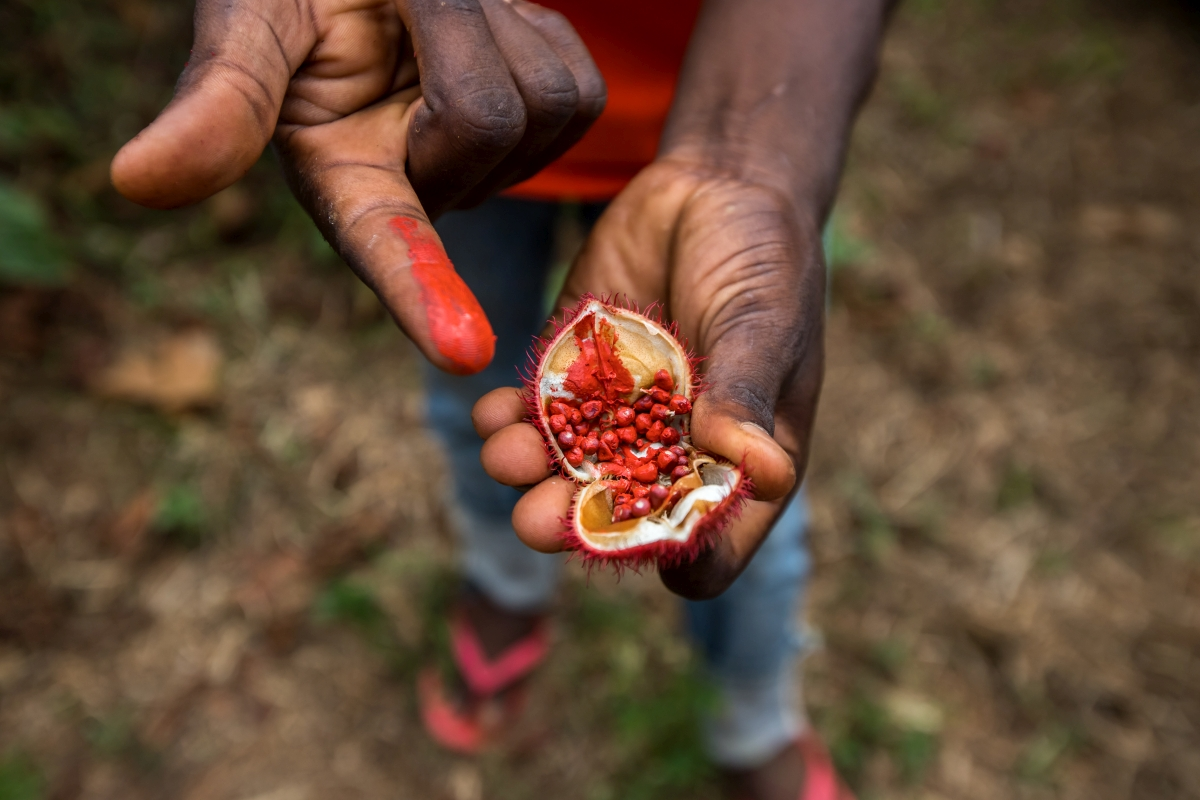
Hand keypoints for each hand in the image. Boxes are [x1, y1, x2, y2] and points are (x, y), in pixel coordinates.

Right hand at [110, 0, 603, 373]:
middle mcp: (426, 188)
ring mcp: (496, 166)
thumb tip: (135, 181)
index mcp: (347, 180)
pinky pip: (581, 88)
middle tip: (399, 0)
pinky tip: (486, 29)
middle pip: (491, 129)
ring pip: (544, 109)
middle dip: (452, 38)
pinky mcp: (552, 130)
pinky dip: (536, 30)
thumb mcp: (253, 24)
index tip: (461, 353)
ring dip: (494, 27)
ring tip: (437, 13)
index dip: (420, 294)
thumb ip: (220, 102)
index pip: (384, 245)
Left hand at [472, 156, 825, 598]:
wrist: (713, 186)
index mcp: (740, 458)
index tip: (649, 547)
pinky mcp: (576, 373)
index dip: (686, 556)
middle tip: (537, 522)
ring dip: (531, 473)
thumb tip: (762, 474)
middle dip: (576, 523)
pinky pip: (536, 412)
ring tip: (505, 456)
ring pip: (567, 467)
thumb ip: (745, 394)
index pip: (714, 537)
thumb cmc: (764, 259)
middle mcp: (675, 449)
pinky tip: (489, 414)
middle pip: (622, 514)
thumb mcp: (762, 323)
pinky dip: (509, 419)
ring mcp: (620, 414)